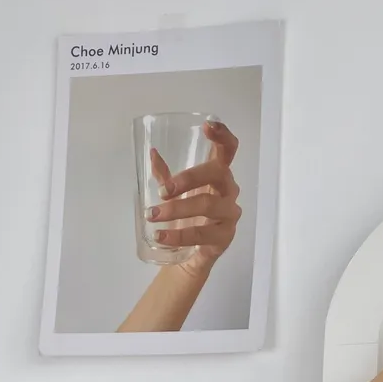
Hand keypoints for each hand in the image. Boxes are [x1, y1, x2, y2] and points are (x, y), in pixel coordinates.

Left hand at [147, 120, 241, 273]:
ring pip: (208, 204)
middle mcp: (229, 190)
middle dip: (188, 178)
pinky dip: (178, 235)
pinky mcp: (225, 236)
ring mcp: (229, 213)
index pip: (228, 150)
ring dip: (177, 209)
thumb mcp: (176, 193)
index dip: (222, 136)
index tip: (207, 127)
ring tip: (153, 215)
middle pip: (217, 173)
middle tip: (163, 190)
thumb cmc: (188, 217)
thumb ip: (165, 175)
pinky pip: (202, 234)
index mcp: (219, 174)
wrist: (193, 254)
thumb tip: (152, 153)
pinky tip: (161, 236)